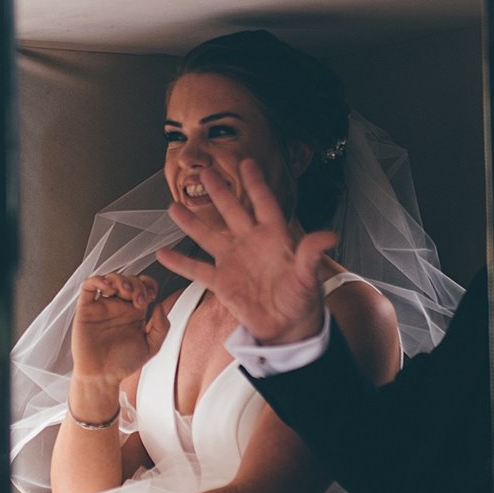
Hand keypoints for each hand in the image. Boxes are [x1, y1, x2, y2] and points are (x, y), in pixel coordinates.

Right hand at [69, 272, 157, 382]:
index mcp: (135, 312)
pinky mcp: (86, 308)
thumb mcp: (150, 347)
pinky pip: (89, 286)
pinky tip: (106, 286)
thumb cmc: (123, 363)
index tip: (151, 296)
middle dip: (136, 284)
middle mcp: (119, 306)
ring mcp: (102, 306)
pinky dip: (97, 280)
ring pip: (110, 278)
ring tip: (125, 291)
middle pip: (129, 280)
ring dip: (120, 279)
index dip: (149, 285)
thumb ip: (161, 327)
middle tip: (138, 299)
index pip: (144, 287)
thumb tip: (159, 306)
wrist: (102, 376)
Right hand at [159, 158, 335, 345]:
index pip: (264, 204)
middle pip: (232, 212)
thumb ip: (311, 253)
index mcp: (274, 237)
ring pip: (209, 236)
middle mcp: (251, 244)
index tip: (247, 163)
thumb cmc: (302, 300)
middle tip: (206, 173)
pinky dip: (180, 262)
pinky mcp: (222, 282)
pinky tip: (163, 253)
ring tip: (174, 206)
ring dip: (192, 222)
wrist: (288, 328)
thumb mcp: (308, 276)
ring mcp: (234, 262)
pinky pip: (198, 270)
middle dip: (219, 192)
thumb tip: (330, 236)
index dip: (255, 184)